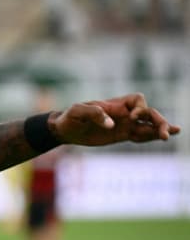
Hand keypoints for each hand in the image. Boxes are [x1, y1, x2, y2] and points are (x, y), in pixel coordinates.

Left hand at [53, 93, 179, 145]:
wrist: (64, 130)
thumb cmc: (70, 117)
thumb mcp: (77, 112)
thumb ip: (93, 113)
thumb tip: (111, 124)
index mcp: (114, 104)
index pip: (137, 100)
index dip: (140, 108)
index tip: (132, 118)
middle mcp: (123, 113)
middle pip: (148, 113)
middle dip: (158, 121)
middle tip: (165, 133)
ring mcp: (124, 125)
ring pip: (148, 125)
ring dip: (161, 129)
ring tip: (175, 132)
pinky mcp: (121, 135)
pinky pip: (140, 136)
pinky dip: (151, 137)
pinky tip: (163, 138)